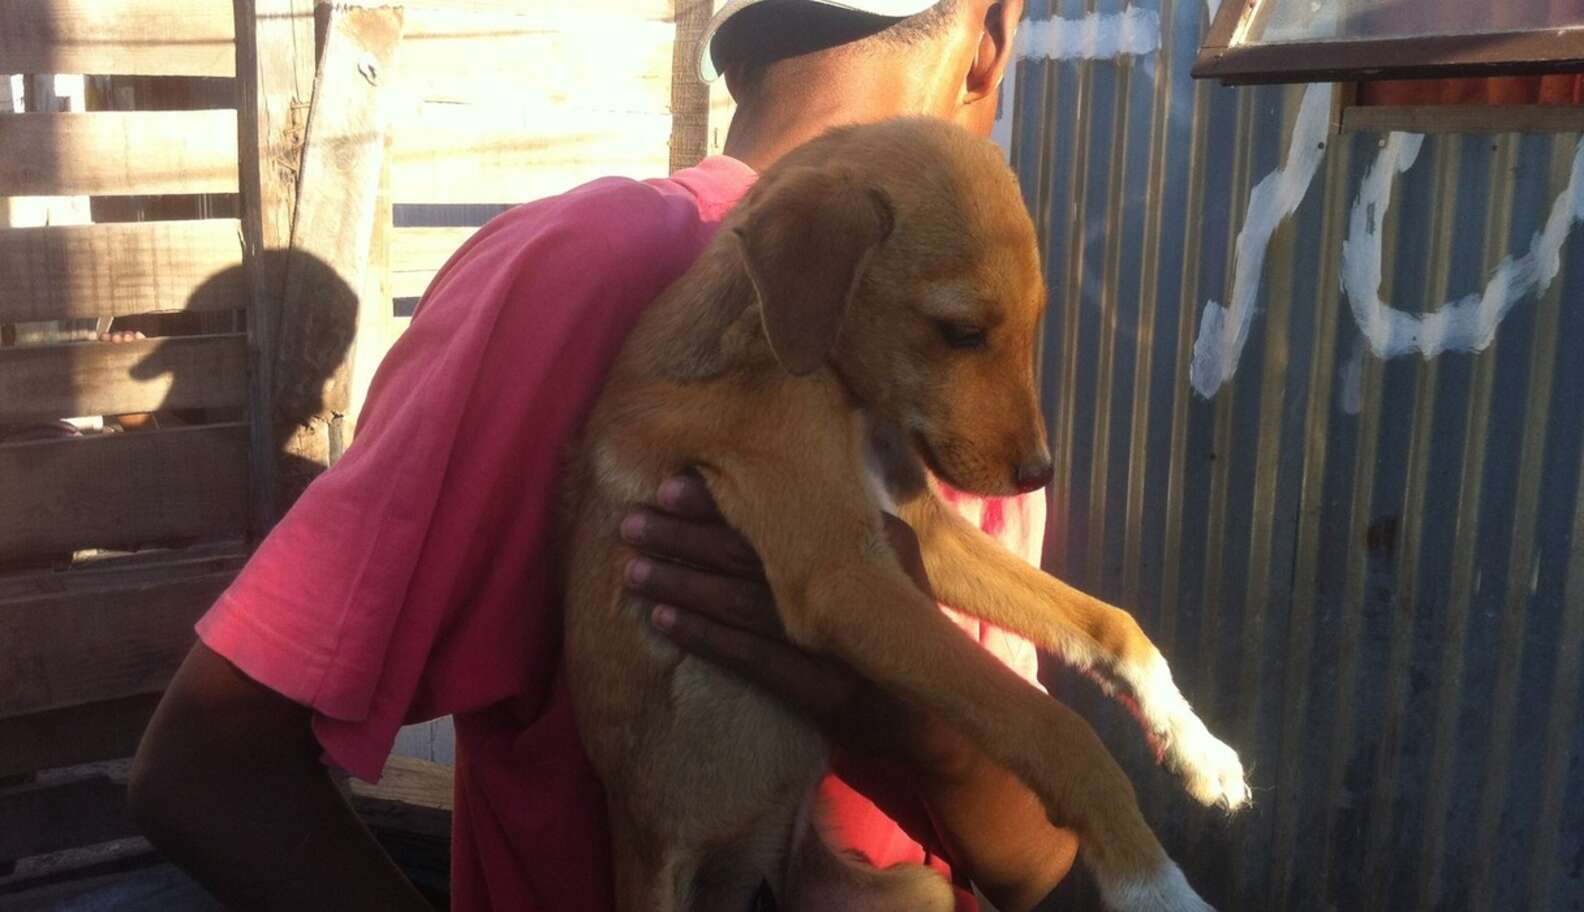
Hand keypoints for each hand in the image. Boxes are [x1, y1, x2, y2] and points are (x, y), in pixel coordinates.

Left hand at [621, 473, 973, 774]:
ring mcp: (835, 636)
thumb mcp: (885, 573)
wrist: (938, 721)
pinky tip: (663, 620)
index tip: (669, 486)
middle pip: (751, 553)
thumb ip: (843, 539)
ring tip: (632, 570)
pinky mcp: (822, 685)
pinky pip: (750, 654)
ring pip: (741, 600)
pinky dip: (703, 634)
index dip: (720, 502)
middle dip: (684, 536)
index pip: (780, 517)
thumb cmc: (895, 637)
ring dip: (681, 581)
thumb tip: (779, 500)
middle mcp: (849, 582)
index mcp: (865, 544)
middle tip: (631, 523)